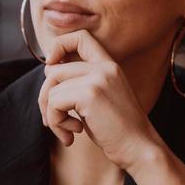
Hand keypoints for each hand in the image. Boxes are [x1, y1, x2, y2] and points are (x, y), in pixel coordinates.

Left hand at [39, 29, 161, 172]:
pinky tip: (73, 134)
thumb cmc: (117, 130)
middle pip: (54, 71)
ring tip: (67, 131)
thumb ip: (80, 82)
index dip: (59, 46)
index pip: (81, 37)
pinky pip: (54, 103)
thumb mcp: (100, 98)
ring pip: (51, 89)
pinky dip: (56, 122)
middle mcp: (104, 67)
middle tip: (53, 121)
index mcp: (109, 66)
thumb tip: (48, 69)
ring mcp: (97, 79)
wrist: (139, 148)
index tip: (50, 66)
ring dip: (52, 115)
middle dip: (45, 98)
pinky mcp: (90, 94)